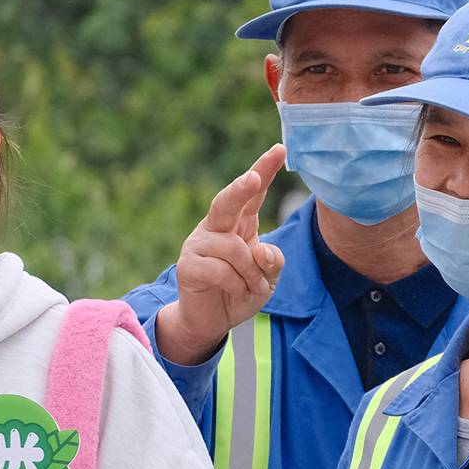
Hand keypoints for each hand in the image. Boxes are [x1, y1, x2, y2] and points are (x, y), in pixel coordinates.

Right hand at [156, 144, 287, 365]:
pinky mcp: (187, 265)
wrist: (212, 319)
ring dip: (251, 273)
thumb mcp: (268, 277)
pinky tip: (235, 293)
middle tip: (254, 177)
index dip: (264, 170)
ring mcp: (198, 244)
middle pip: (227, 201)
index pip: (252, 194)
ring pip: (234, 250)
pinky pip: (220, 271)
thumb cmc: (241, 290)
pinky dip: (237, 285)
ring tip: (251, 287)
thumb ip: (273, 261)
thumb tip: (261, 249)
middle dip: (242, 187)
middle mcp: (216, 227)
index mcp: (238, 223)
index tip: (280, 149)